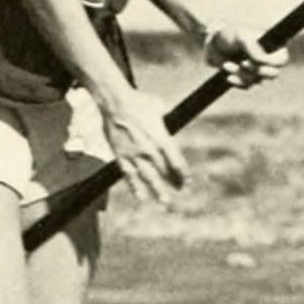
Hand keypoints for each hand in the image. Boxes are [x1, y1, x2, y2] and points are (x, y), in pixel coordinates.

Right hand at [102, 89, 187, 204]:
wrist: (115, 102)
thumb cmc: (140, 102)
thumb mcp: (161, 109)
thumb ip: (169, 122)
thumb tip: (176, 122)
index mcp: (162, 139)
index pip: (177, 162)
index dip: (184, 174)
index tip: (188, 182)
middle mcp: (149, 150)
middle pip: (165, 172)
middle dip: (174, 183)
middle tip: (181, 191)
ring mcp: (134, 155)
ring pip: (148, 177)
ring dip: (158, 190)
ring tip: (166, 201)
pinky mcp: (121, 156)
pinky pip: (129, 175)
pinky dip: (135, 187)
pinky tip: (141, 197)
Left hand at [204, 25, 288, 88]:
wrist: (213, 42)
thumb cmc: (230, 34)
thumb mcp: (241, 36)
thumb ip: (253, 47)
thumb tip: (262, 61)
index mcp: (272, 46)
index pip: (282, 59)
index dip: (272, 63)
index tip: (257, 60)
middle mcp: (268, 60)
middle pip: (273, 74)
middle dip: (257, 71)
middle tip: (243, 64)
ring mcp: (257, 70)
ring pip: (257, 80)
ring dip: (242, 74)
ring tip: (227, 64)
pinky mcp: (246, 78)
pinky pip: (247, 86)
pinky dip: (237, 82)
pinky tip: (229, 76)